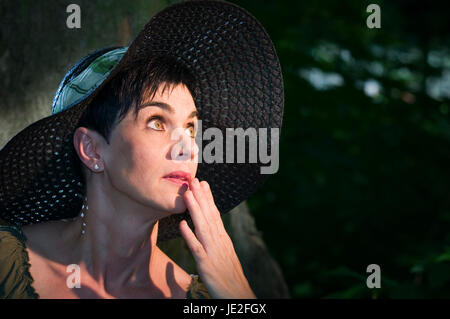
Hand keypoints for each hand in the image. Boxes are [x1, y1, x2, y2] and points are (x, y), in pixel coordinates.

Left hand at [179, 177, 255, 298]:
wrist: (238, 294)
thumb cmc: (230, 277)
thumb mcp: (224, 255)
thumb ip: (217, 242)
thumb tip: (209, 230)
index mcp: (223, 239)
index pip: (214, 214)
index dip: (208, 198)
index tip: (203, 183)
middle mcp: (219, 242)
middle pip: (209, 216)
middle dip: (201, 197)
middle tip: (194, 179)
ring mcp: (213, 252)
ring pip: (203, 227)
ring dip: (195, 209)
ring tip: (187, 193)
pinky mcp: (207, 265)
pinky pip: (196, 248)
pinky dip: (189, 236)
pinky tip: (182, 224)